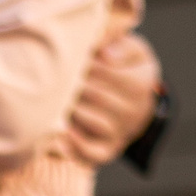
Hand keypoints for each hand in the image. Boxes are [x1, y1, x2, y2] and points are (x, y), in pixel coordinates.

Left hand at [64, 30, 162, 164]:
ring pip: (95, 122)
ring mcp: (121, 133)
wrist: (132, 102)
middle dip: (75, 84)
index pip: (111, 72)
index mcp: (141, 83)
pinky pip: (93, 154)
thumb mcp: (130, 49)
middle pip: (99, 96)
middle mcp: (135, 111)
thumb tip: (104, 54)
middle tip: (55, 77)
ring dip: (73, 110)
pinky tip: (58, 134)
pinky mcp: (108, 151)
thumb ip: (119, 42)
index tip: (74, 57)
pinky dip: (75, 147)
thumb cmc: (124, 67)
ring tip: (54, 100)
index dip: (89, 64)